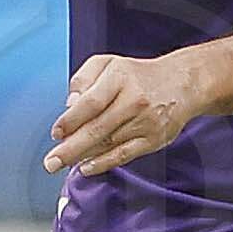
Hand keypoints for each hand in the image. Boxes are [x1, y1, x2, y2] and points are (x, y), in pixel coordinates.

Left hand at [45, 52, 203, 177]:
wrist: (182, 82)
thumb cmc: (137, 75)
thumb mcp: (107, 63)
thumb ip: (83, 79)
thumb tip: (69, 105)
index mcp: (120, 77)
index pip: (91, 102)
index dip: (70, 120)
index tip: (56, 133)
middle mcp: (134, 99)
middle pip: (97, 128)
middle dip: (70, 148)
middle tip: (50, 163)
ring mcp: (146, 121)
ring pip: (108, 143)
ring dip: (82, 156)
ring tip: (62, 163)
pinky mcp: (154, 139)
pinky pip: (124, 155)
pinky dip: (103, 163)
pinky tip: (86, 168)